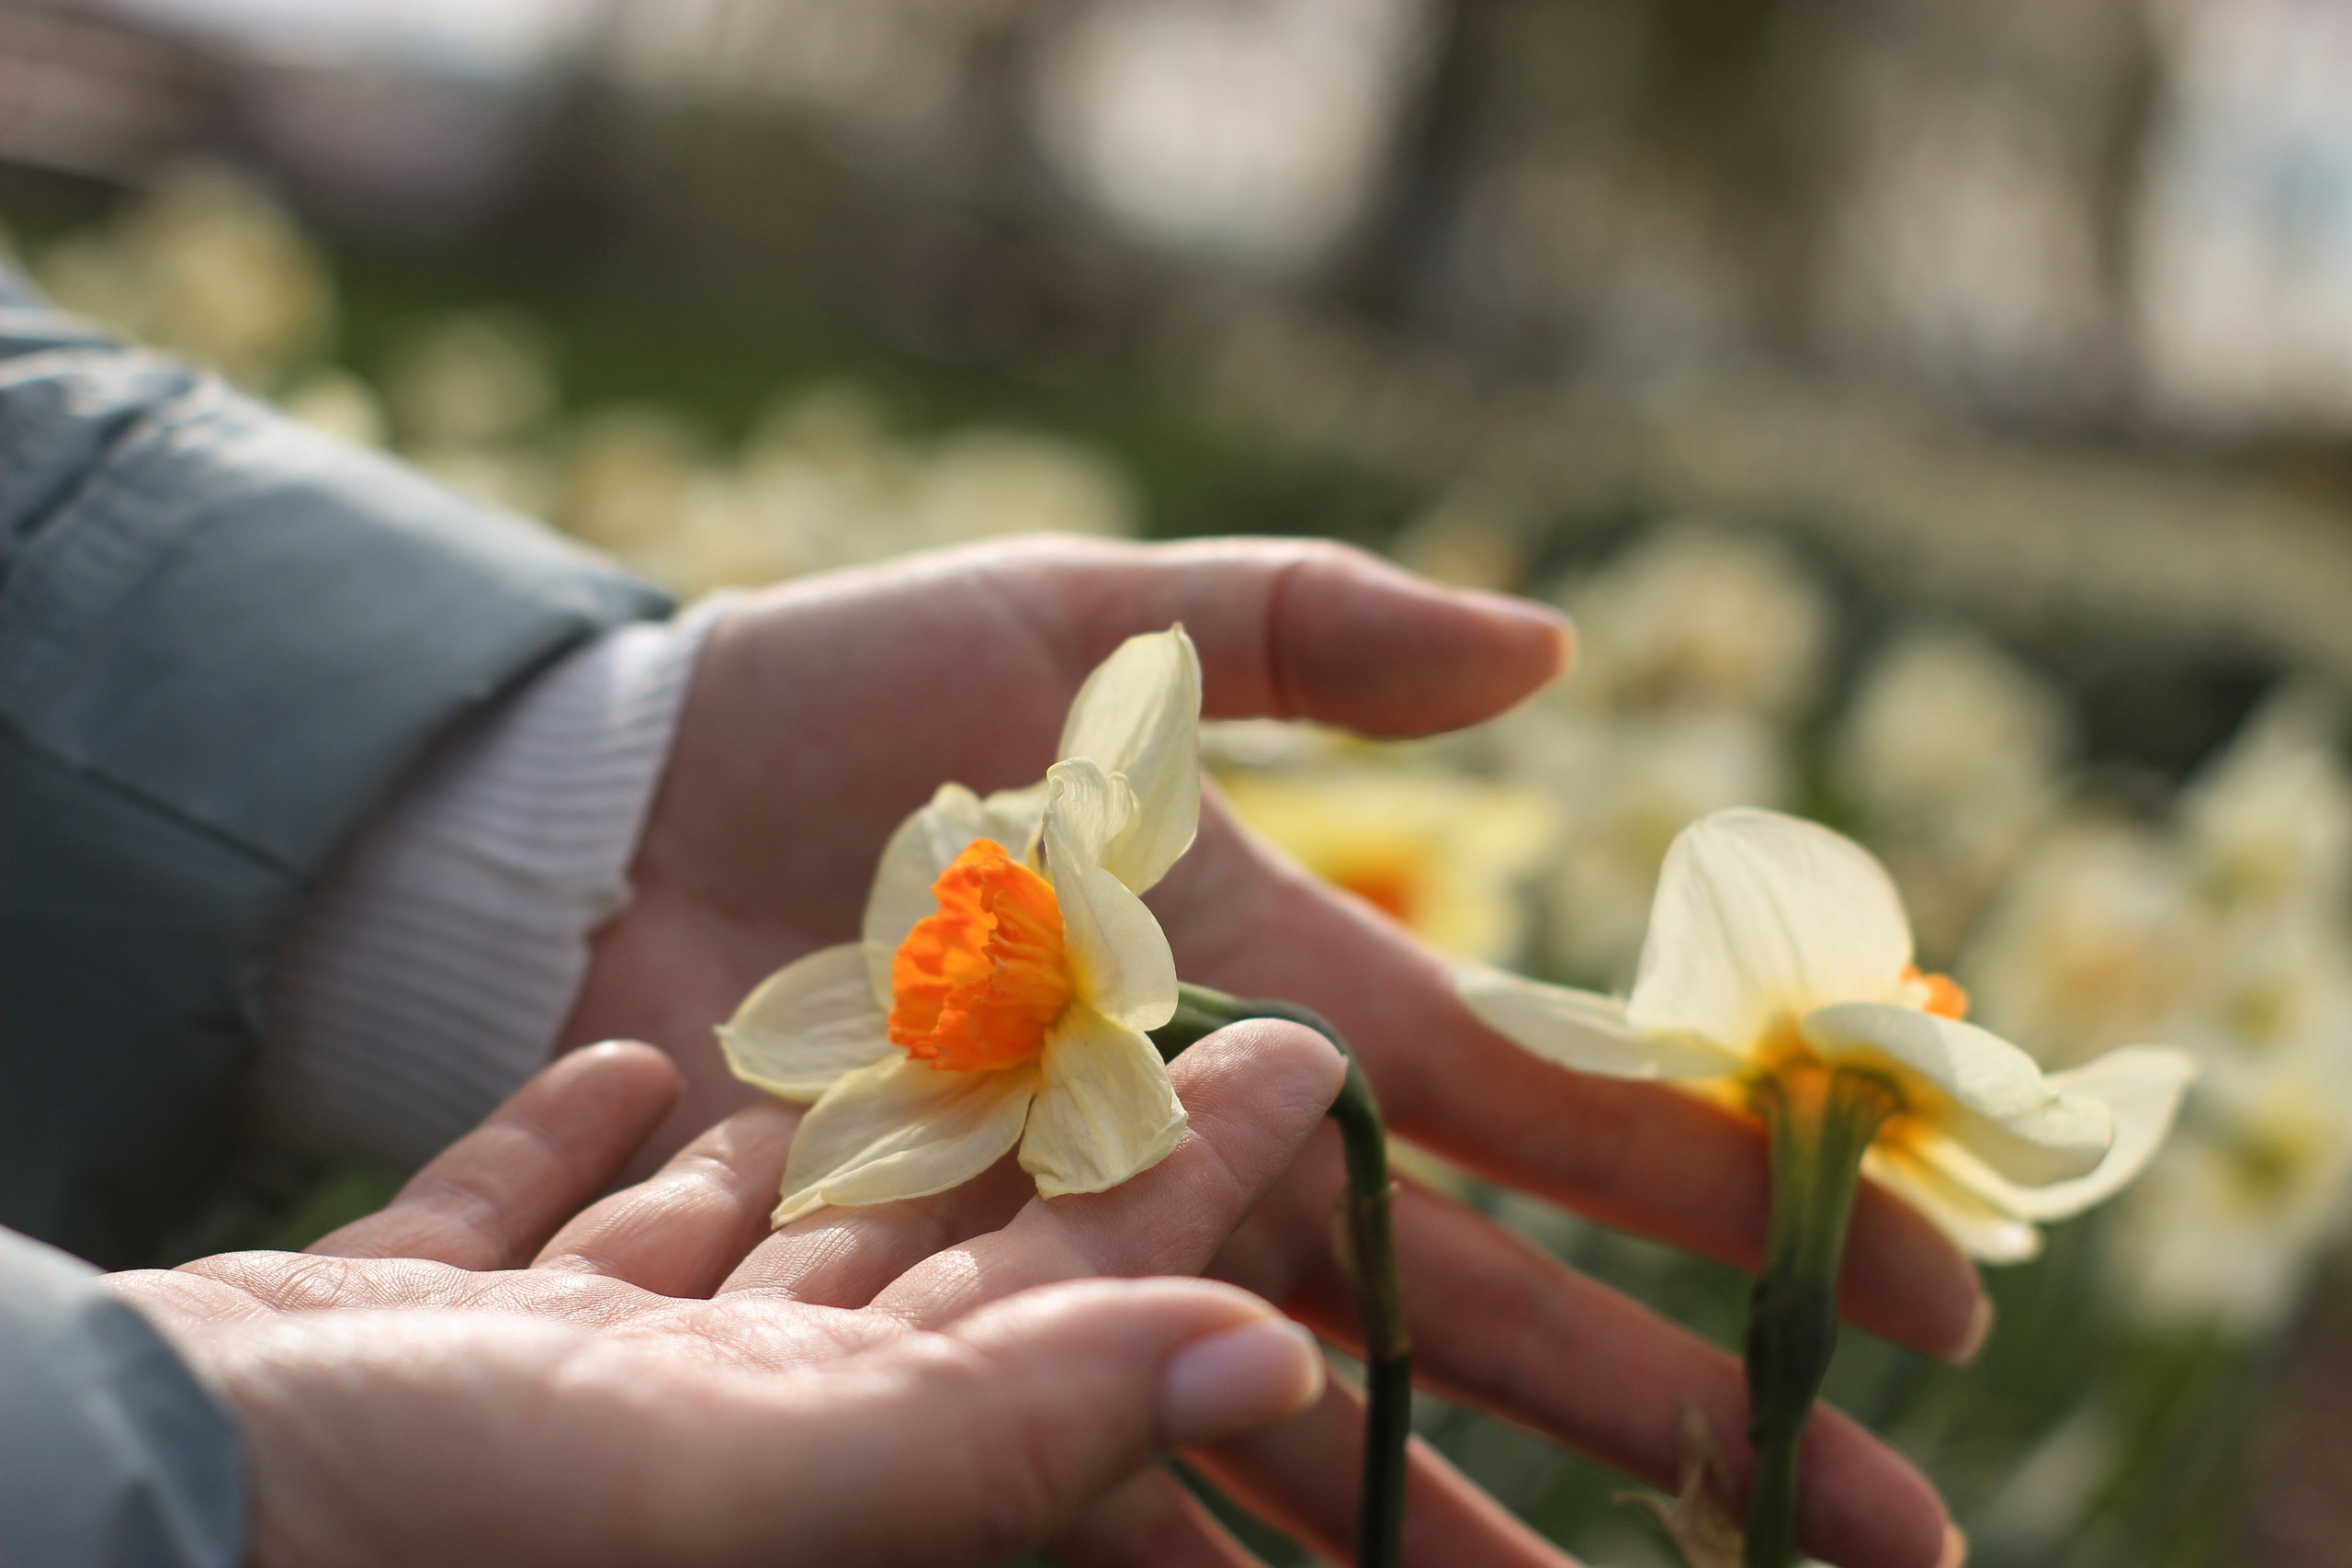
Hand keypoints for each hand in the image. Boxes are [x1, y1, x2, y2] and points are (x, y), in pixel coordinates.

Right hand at [108, 1037, 1344, 1567]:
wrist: (92, 1518)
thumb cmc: (432, 1523)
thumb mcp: (757, 1479)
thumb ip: (1015, 1428)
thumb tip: (1268, 1368)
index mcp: (833, 1464)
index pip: (1080, 1296)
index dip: (1203, 1177)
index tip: (1309, 1051)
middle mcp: (710, 1447)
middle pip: (928, 1270)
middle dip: (1028, 1142)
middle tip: (1123, 998)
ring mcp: (549, 1405)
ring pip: (732, 1257)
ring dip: (814, 1152)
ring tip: (899, 1029)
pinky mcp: (403, 1352)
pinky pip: (531, 1234)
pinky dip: (590, 1154)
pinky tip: (631, 1073)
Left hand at [565, 536, 1977, 1567]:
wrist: (593, 822)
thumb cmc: (839, 702)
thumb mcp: (1089, 624)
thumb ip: (1305, 631)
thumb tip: (1552, 644)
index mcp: (1281, 992)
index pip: (1554, 1115)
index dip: (1735, 1192)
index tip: (1930, 1273)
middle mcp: (1218, 1155)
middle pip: (1492, 1311)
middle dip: (1688, 1419)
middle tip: (1889, 1537)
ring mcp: (1087, 1260)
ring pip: (1324, 1422)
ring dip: (1481, 1535)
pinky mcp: (938, 1332)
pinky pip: (1097, 1457)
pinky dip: (1230, 1541)